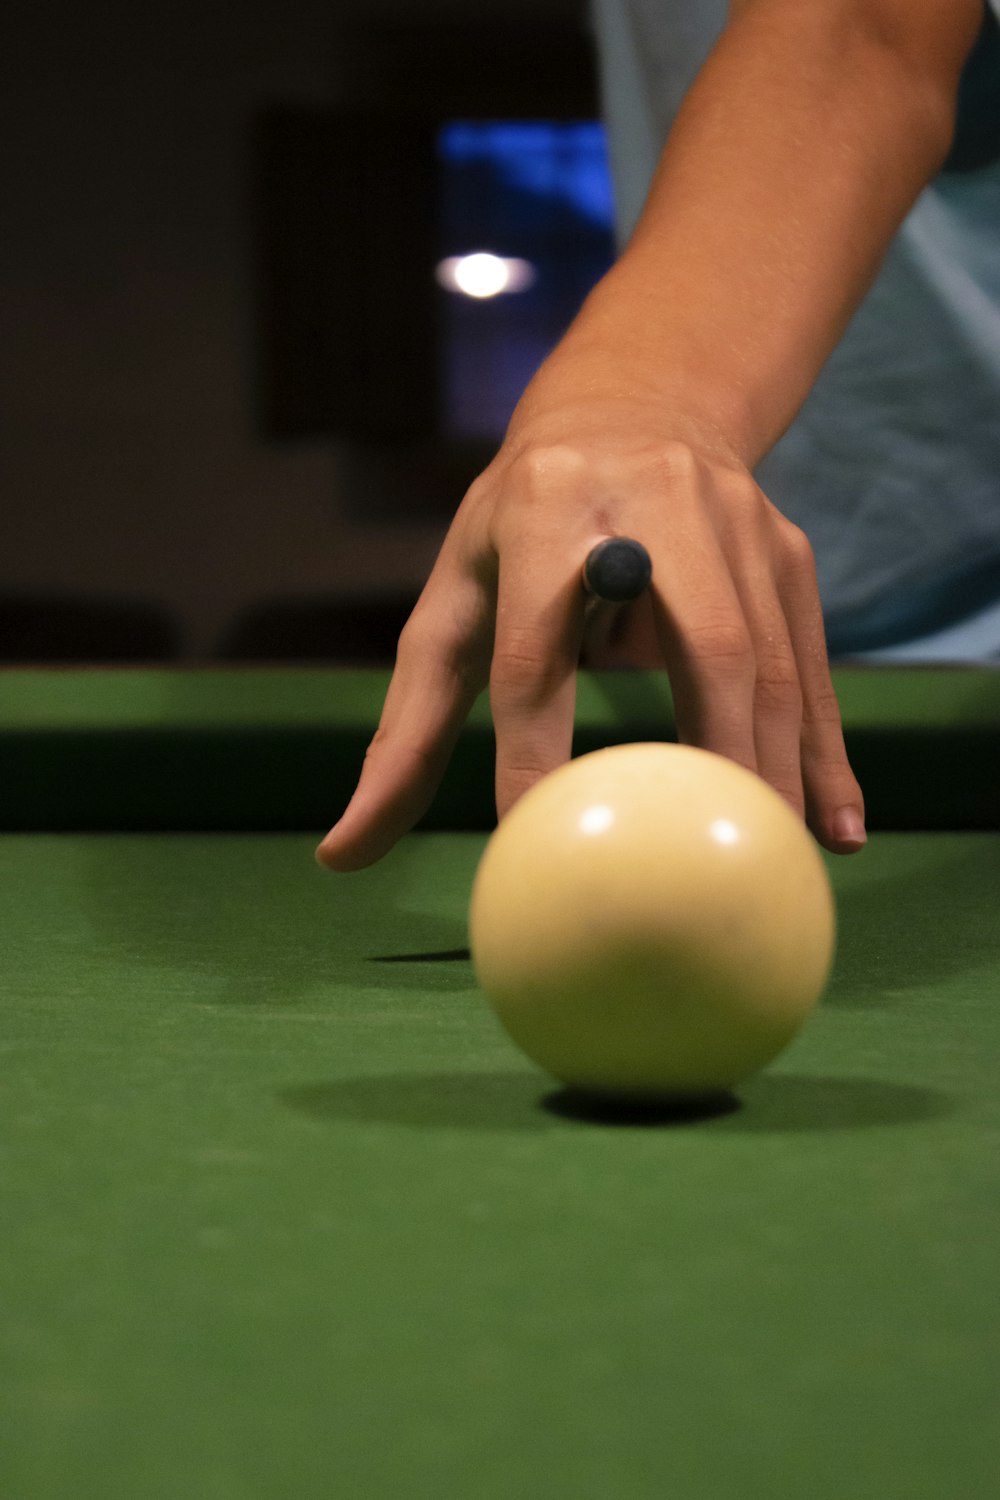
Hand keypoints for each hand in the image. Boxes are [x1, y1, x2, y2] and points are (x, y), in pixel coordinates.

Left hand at [316, 351, 865, 871]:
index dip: (533, 746)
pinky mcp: (785, 549)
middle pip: (698, 642)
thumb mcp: (452, 605)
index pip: (534, 653)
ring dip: (779, 766)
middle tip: (703, 859)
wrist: (633, 408)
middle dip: (710, 753)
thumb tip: (340, 856)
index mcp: (540, 514)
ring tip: (774, 861)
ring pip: (769, 659)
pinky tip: (838, 828)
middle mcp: (649, 507)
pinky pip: (812, 663)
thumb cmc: (519, 531)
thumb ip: (405, 731)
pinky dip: (826, 749)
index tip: (532, 837)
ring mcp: (735, 522)